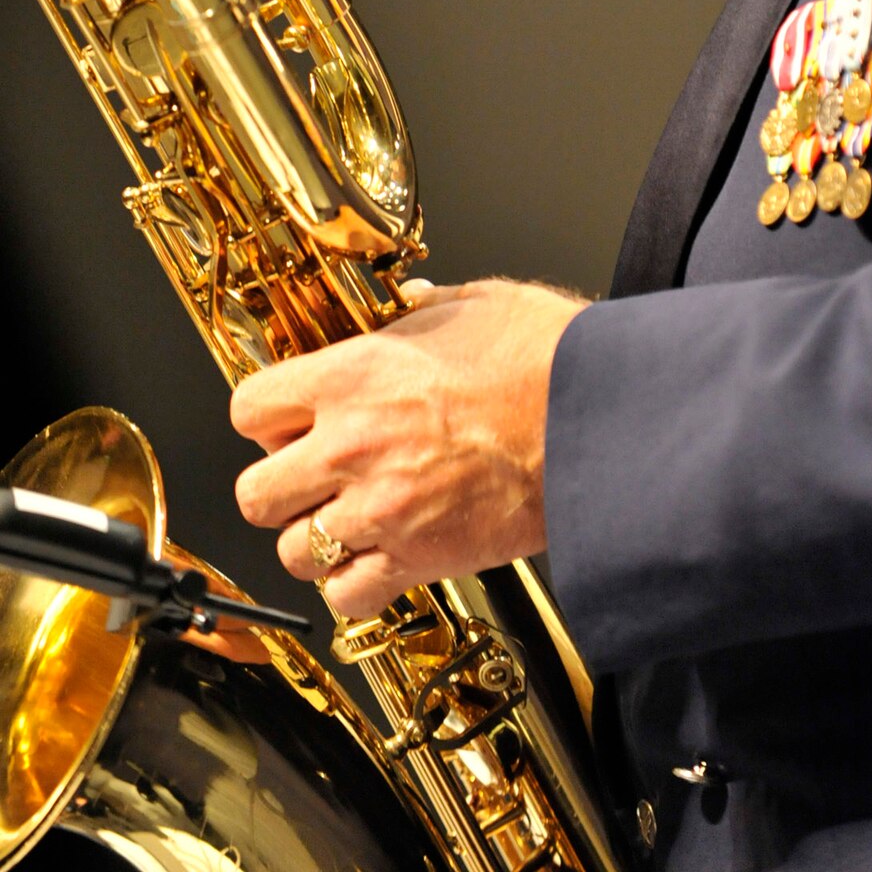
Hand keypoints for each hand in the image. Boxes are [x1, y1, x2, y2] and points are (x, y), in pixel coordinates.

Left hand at [230, 277, 585, 616]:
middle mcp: (351, 445)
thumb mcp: (477, 303)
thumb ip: (423, 309)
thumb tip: (408, 304)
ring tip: (349, 518)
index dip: (267, 416)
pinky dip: (355, 582)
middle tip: (313, 474)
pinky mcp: (416, 559)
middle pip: (254, 493)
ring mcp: (379, 509)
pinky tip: (381, 554)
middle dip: (279, 485)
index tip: (289, 419)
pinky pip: (345, 594)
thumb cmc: (546, 360)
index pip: (248, 408)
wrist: (597, 423)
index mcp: (353, 374)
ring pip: (292, 550)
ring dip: (314, 538)